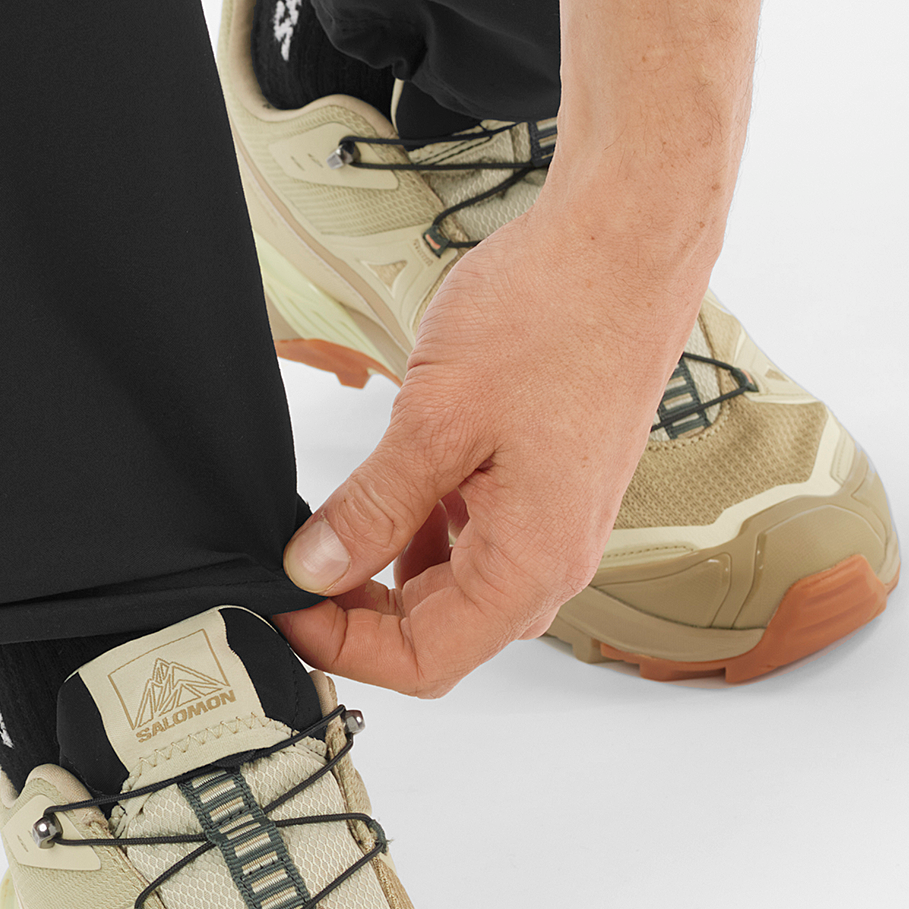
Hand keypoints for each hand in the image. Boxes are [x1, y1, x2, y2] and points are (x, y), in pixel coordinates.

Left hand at [275, 189, 708, 696]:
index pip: (423, 662)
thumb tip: (312, 570)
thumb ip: (372, 508)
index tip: (283, 607)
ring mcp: (548, 525)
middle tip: (287, 565)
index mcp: (533, 564)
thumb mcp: (436, 418)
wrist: (624, 246)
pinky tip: (381, 486)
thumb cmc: (556, 315)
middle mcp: (550, 561)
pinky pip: (467, 539)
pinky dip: (414, 528)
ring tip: (322, 521)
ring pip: (447, 587)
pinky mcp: (540, 489)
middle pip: (433, 634)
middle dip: (352, 613)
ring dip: (380, 569)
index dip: (341, 647)